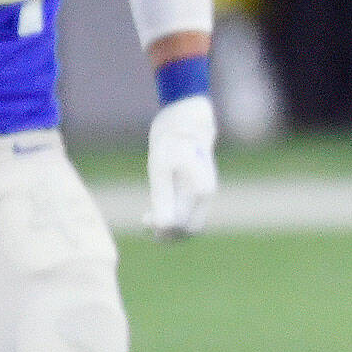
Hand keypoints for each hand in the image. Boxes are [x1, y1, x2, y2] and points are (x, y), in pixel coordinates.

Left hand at [145, 95, 216, 238]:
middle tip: (146, 222)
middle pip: (190, 229)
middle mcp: (207, 195)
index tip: (144, 219)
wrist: (186, 119)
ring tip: (150, 217)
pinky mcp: (202, 189)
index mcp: (198, 191)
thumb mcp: (160, 168)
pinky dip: (177, 217)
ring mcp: (207, 193)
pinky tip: (160, 207)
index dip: (162, 229)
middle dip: (169, 233)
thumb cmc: (170, 140)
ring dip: (172, 227)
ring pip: (192, 224)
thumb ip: (162, 198)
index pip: (180, 224)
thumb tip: (163, 227)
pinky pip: (192, 213)